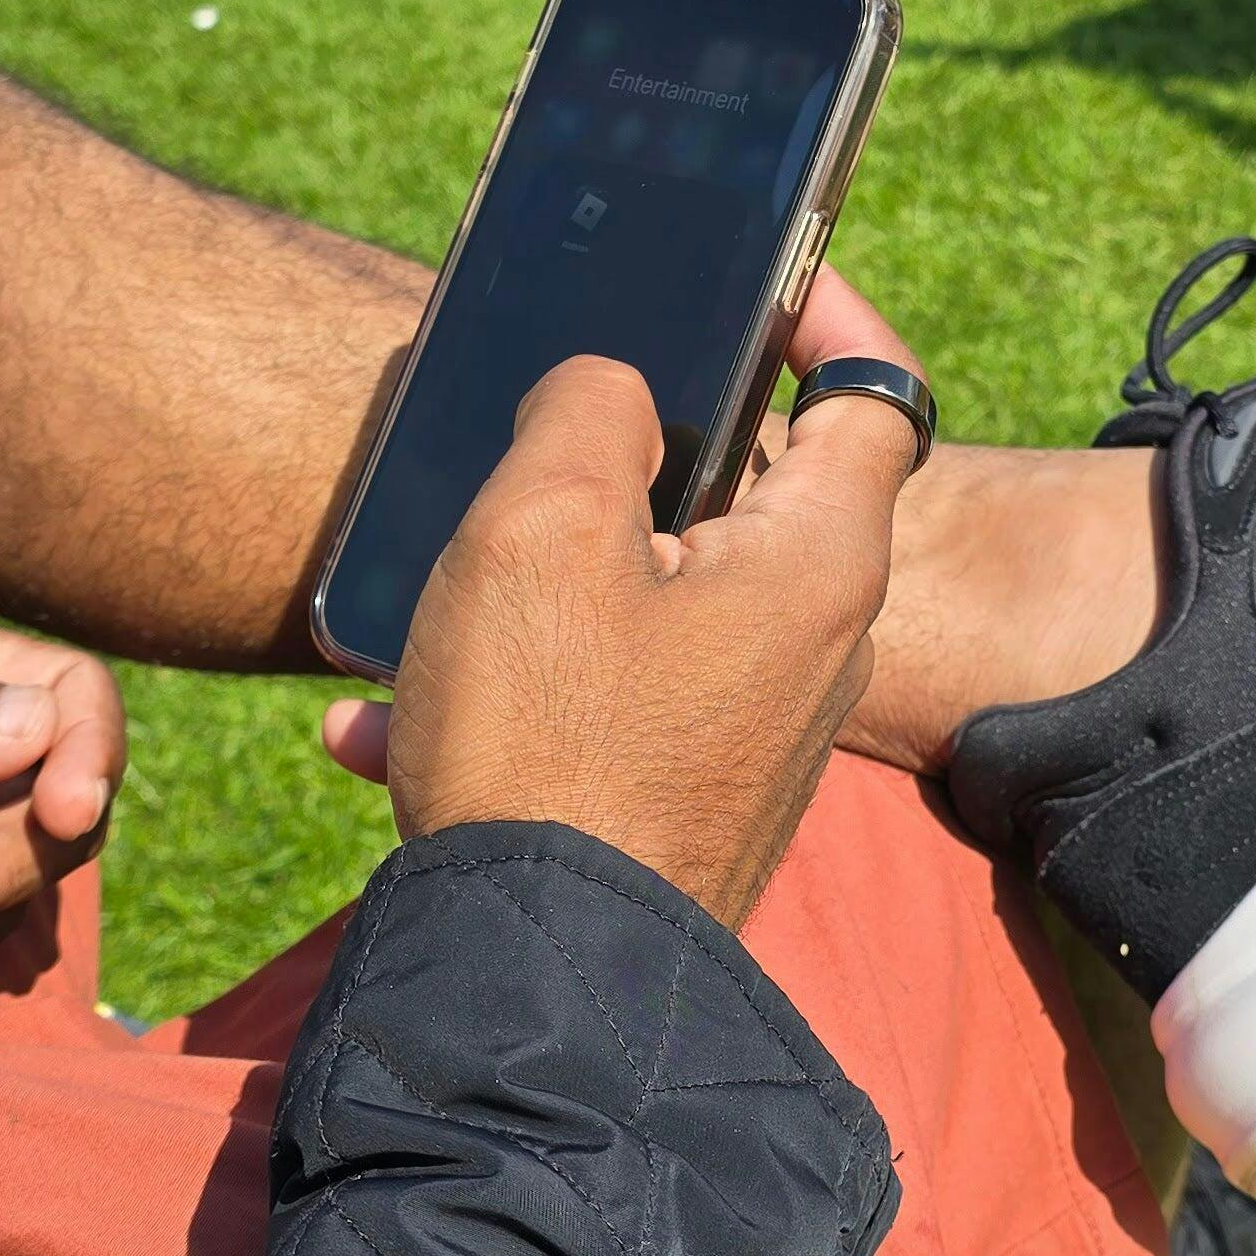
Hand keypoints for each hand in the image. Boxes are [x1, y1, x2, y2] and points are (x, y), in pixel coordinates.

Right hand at [321, 265, 924, 929]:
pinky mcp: (685, 797)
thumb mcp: (543, 531)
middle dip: (623, 462)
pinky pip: (598, 705)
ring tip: (423, 603)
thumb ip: (591, 416)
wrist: (532, 978)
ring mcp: (753, 732)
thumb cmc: (550, 746)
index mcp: (816, 567)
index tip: (765, 277)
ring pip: (645, 606)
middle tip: (530, 436)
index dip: (828, 318)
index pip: (876, 399)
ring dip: (530, 591)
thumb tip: (616, 389)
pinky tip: (380, 731)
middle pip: (742, 498)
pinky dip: (507, 693)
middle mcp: (812, 650)